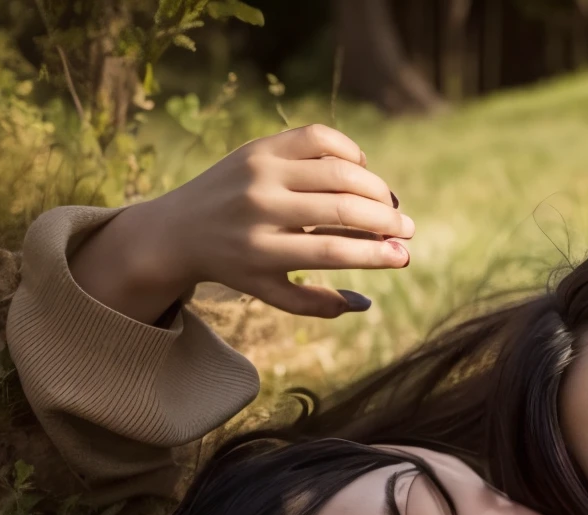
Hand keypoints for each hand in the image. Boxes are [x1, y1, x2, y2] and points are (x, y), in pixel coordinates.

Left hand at [70, 124, 413, 322]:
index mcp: (261, 250)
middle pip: (341, 208)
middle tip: (408, 229)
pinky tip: (360, 171)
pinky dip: (351, 152)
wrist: (179, 227)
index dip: (374, 254)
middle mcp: (260, 207)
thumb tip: (366, 302)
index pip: (330, 251)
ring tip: (389, 204)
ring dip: (376, 188)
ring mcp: (260, 170)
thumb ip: (317, 304)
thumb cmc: (237, 265)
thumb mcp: (270, 293)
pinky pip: (320, 137)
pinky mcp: (261, 145)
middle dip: (386, 220)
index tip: (404, 256)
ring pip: (338, 170)